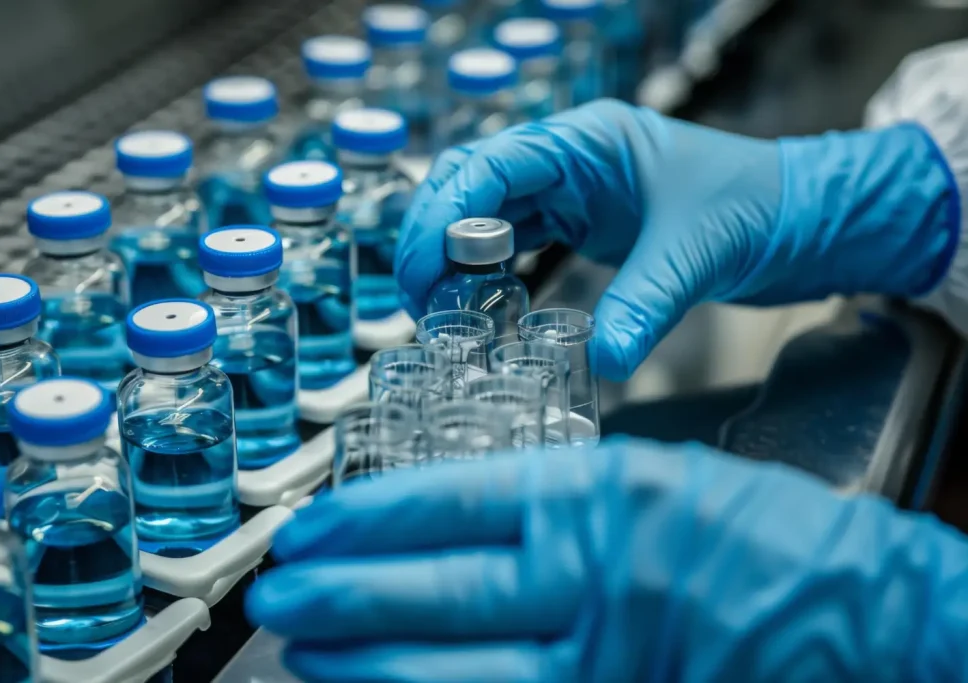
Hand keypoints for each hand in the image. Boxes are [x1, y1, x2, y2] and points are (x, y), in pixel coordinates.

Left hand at [246, 438, 967, 681]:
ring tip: (308, 659)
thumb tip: (450, 524)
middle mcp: (596, 576)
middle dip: (341, 598)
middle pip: (437, 589)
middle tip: (279, 599)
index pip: (448, 502)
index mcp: (600, 494)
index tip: (309, 531)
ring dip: (370, 667)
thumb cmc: (764, 531)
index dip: (363, 520)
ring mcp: (610, 656)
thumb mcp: (652, 477)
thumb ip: (555, 499)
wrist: (869, 605)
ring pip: (459, 673)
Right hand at [395, 100, 957, 379]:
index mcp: (589, 143)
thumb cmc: (756, 206)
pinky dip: (485, 270)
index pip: (491, 165)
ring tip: (435, 307)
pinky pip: (514, 240)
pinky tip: (475, 304)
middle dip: (433, 235)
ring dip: (453, 257)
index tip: (423, 268)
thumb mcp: (696, 253)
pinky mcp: (580, 223)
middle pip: (471, 185)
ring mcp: (571, 191)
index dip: (444, 214)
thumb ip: (646, 305)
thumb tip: (604, 360)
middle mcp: (569, 160)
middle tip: (417, 296)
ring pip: (485, 214)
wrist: (798, 217)